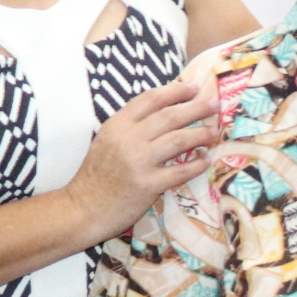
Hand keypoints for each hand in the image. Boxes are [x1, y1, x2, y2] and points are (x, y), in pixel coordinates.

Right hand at [63, 76, 219, 237]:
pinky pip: (180, 171)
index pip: (150, 99)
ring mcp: (138, 162)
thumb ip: (131, 125)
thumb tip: (165, 110)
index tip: (193, 87)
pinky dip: (197, 165)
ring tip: (214, 132)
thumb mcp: (107, 140)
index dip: (175, 91)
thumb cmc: (97, 175)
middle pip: (170, 116)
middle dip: (196, 107)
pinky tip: (206, 160)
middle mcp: (128, 139)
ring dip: (201, 134)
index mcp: (117, 124)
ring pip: (179, 140)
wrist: (83, 208)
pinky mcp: (147, 185)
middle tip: (214, 104)